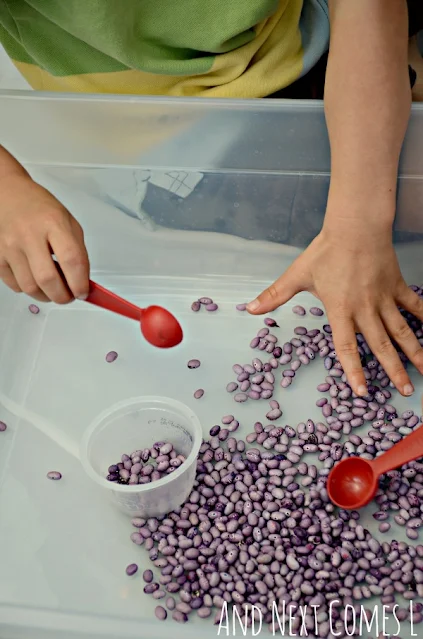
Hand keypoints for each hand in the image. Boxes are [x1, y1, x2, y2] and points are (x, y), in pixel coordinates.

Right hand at [0, 173, 89, 302]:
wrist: (7, 195)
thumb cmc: (40, 209)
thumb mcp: (67, 222)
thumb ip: (77, 251)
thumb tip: (82, 282)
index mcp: (54, 223)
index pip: (71, 259)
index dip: (79, 282)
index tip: (83, 292)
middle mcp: (29, 235)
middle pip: (47, 279)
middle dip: (62, 296)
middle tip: (68, 297)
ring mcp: (10, 246)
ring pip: (29, 287)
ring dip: (46, 296)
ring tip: (53, 290)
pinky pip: (14, 285)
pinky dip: (28, 289)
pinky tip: (35, 280)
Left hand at [247, 224, 422, 396]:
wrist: (355, 227)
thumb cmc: (326, 251)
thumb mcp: (297, 275)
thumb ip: (275, 295)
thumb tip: (248, 309)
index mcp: (340, 310)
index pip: (347, 347)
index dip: (354, 371)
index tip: (362, 391)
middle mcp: (365, 309)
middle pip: (381, 345)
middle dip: (394, 370)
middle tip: (405, 391)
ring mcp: (384, 299)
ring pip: (403, 331)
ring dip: (415, 353)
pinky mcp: (397, 286)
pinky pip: (414, 306)